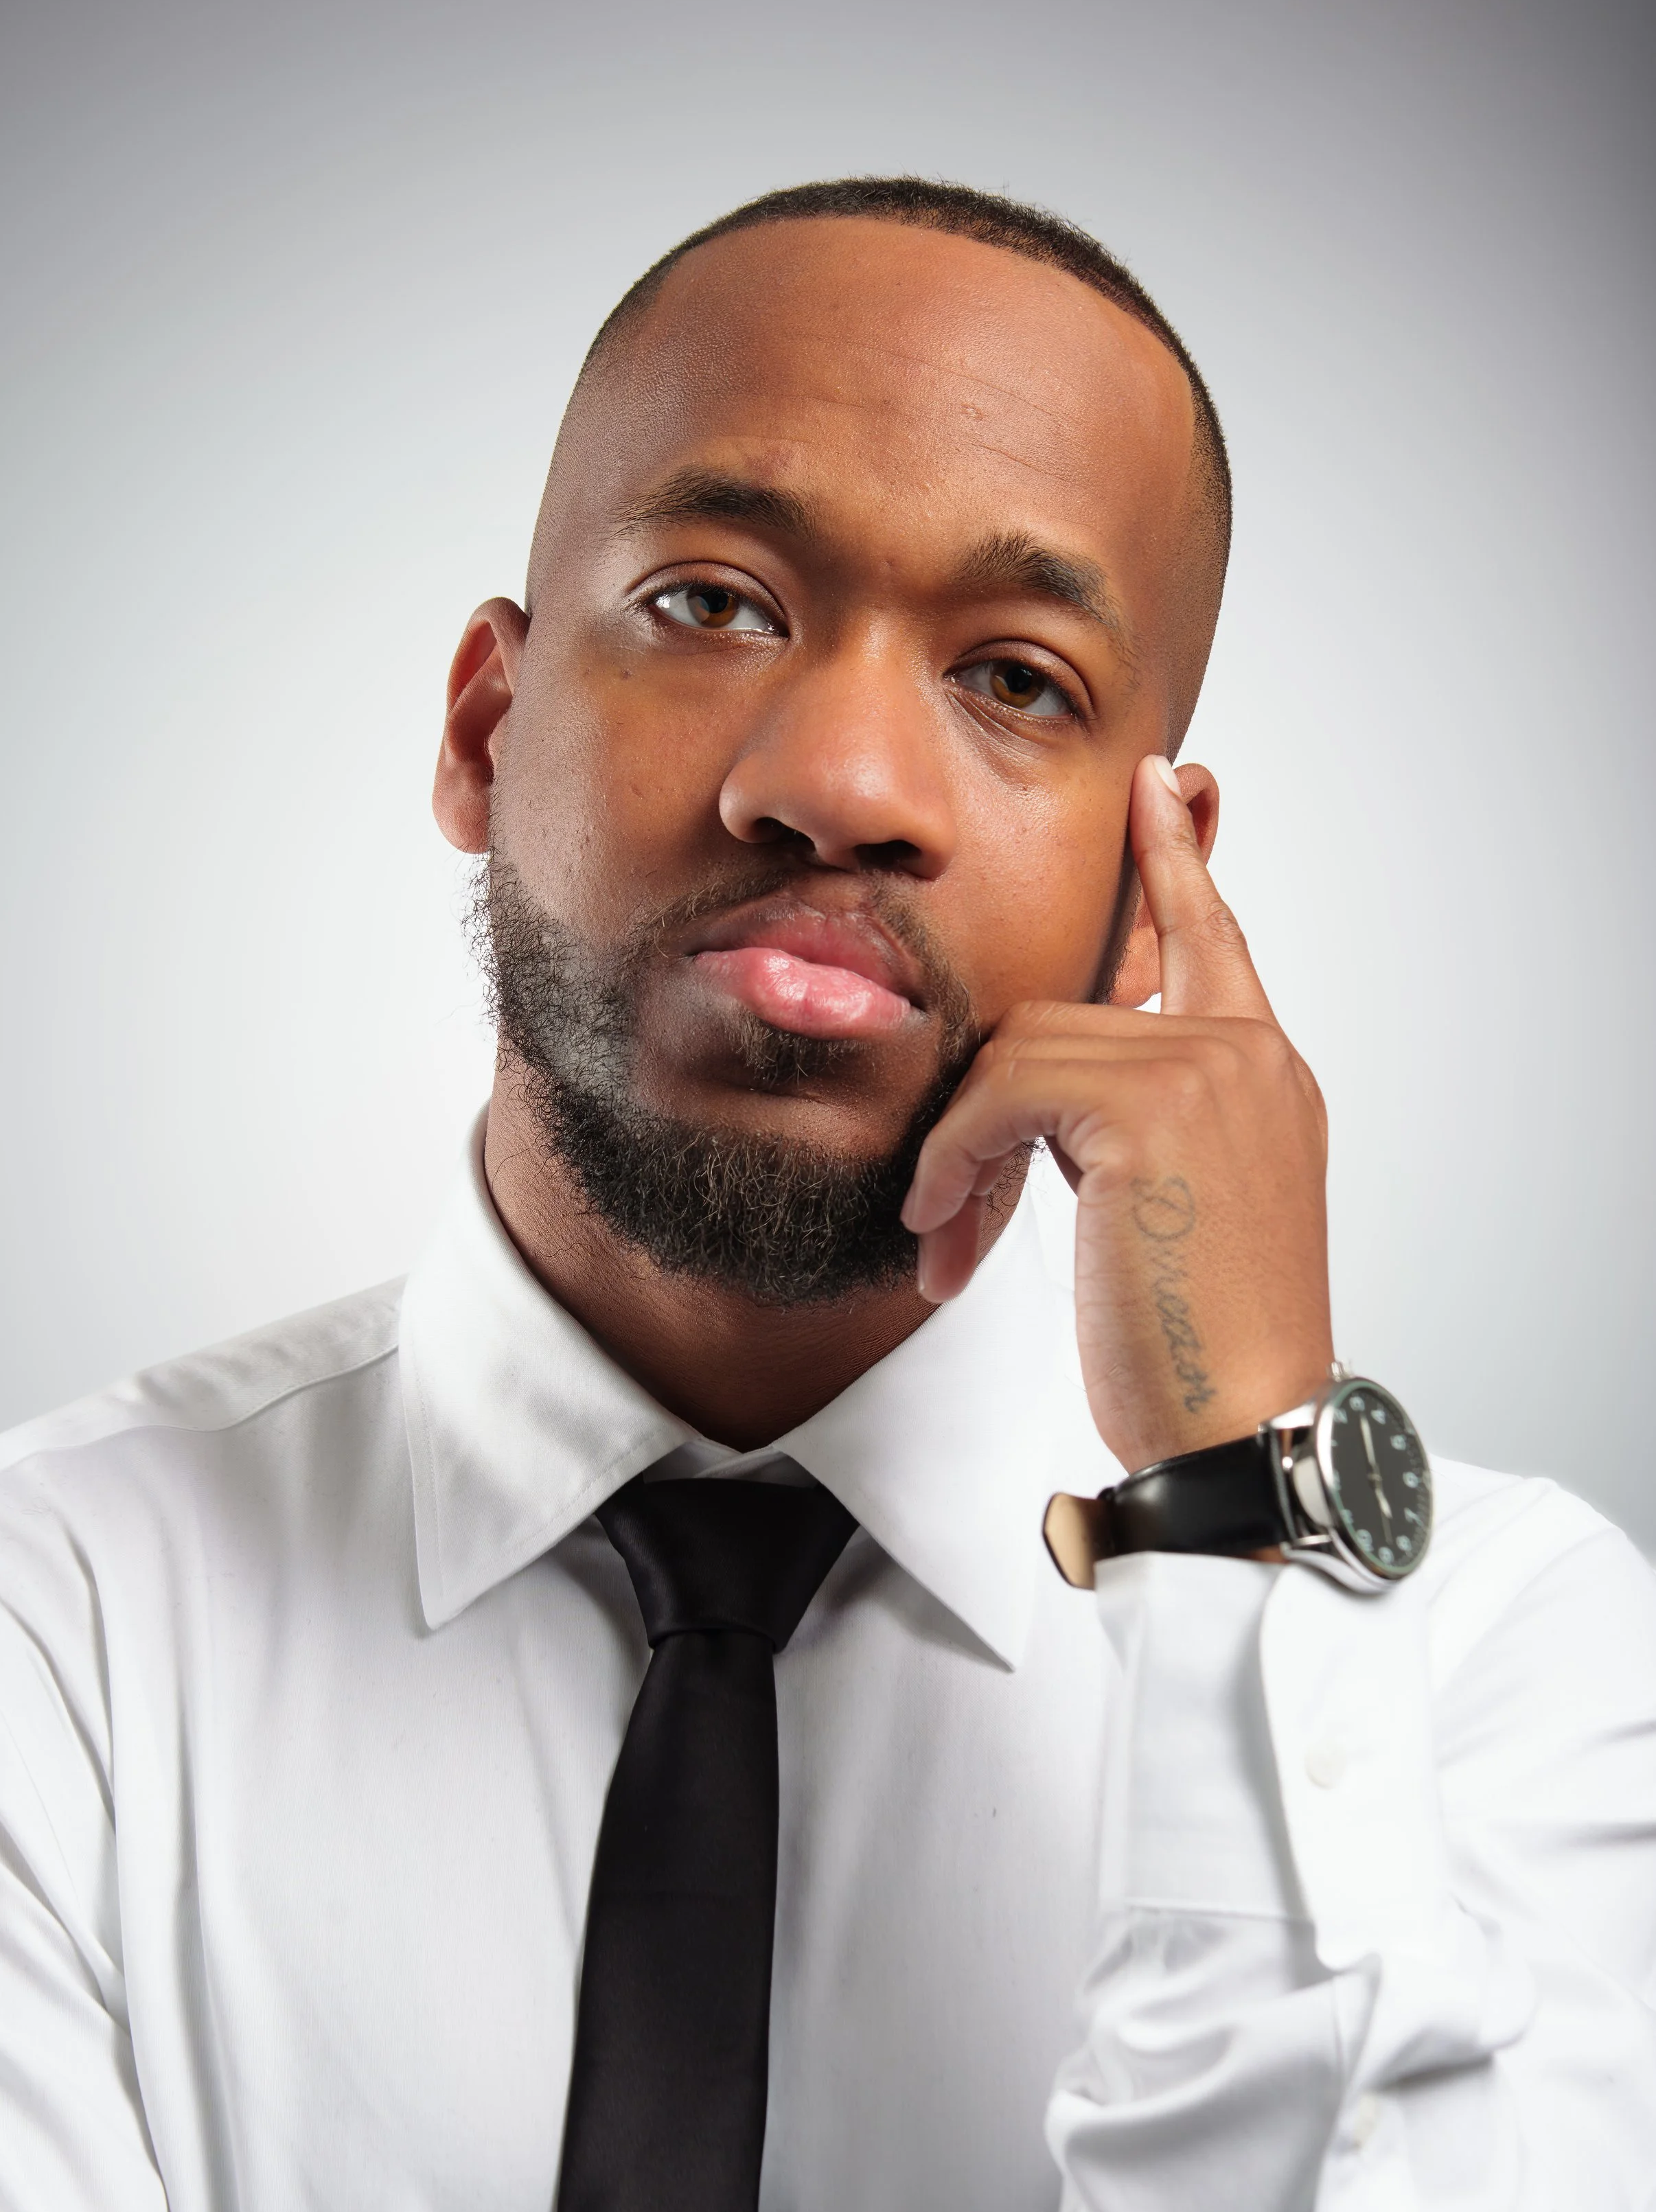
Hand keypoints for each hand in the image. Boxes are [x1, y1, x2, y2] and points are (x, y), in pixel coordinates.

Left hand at [901, 756, 1331, 1473]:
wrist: (1239, 1428)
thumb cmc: (1200, 1345)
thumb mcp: (1172, 1206)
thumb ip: (1133, 1119)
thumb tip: (1037, 1087)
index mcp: (1266, 1074)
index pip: (1214, 939)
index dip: (1178, 860)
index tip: (1159, 783)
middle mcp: (1249, 1055)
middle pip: (1062, 1012)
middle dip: (984, 1113)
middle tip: (945, 1213)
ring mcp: (1209, 1069)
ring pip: (1020, 1050)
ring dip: (961, 1151)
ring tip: (949, 1241)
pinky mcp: (1152, 1106)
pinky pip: (1002, 1092)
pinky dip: (955, 1160)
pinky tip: (946, 1232)